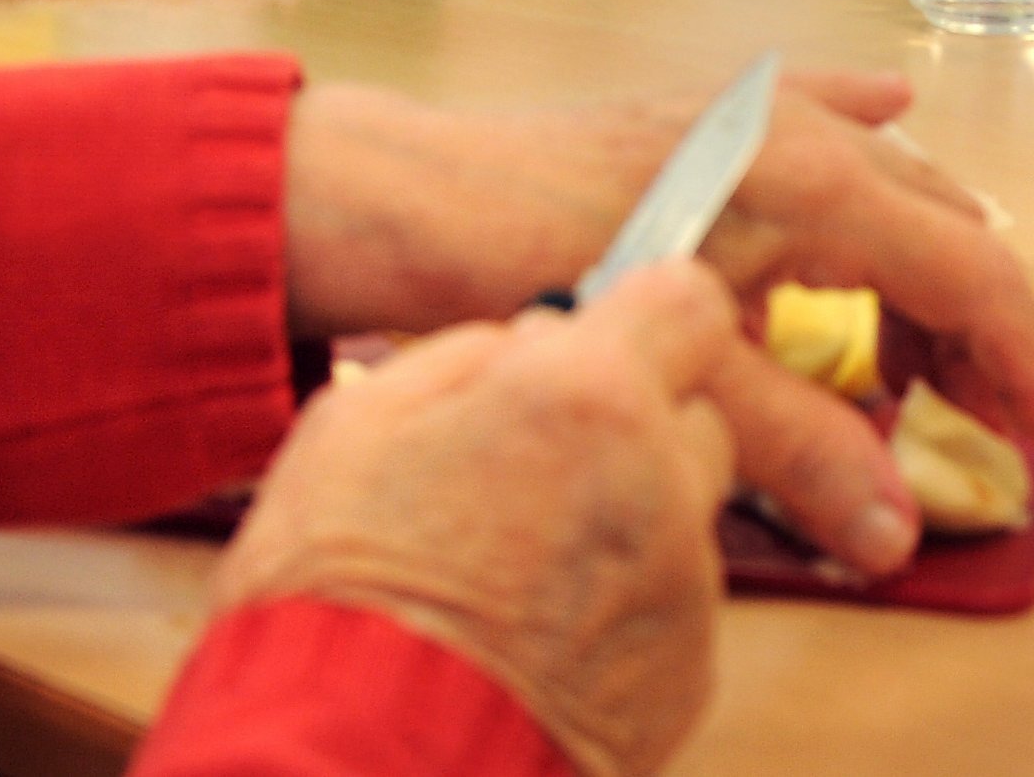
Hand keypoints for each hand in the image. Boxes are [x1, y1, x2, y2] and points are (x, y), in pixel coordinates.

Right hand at [216, 264, 738, 776]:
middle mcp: (659, 482)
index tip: (615, 339)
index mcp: (584, 395)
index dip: (651, 318)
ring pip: (682, 517)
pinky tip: (536, 636)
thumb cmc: (340, 593)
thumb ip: (469, 356)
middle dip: (632, 430)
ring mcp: (683, 585)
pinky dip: (621, 612)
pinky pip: (671, 608)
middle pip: (693, 416)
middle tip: (537, 472)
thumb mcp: (357, 422)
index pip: (689, 302)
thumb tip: (532, 338)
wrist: (359, 754)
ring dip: (626, 525)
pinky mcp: (687, 675)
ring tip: (517, 573)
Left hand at [280, 73, 1033, 570]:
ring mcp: (749, 115)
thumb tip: (896, 536)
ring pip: (886, 182)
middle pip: (942, 226)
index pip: (969, 272)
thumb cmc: (534, 271)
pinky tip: (891, 107)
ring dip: (920, 263)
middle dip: (975, 325)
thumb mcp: (681, 376)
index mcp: (815, 186)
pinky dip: (865, 131)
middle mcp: (798, 134)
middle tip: (979, 420)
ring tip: (917, 354)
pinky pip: (817, 113)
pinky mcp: (700, 118)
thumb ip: (799, 452)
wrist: (405, 201)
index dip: (1020, 357)